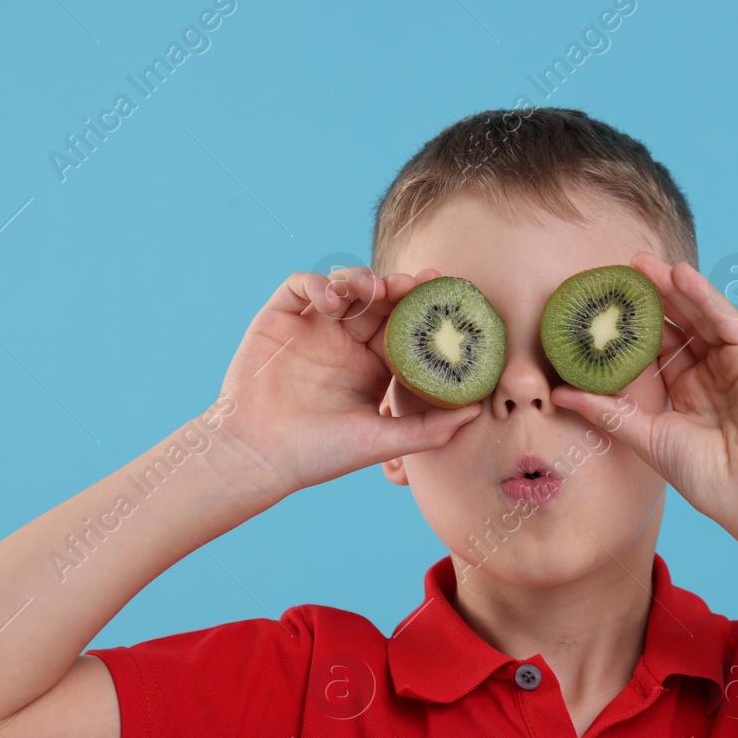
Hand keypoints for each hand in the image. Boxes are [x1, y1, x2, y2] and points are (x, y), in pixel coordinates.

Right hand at [213, 266, 480, 499]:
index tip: (448, 297)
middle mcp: (346, 342)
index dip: (426, 309)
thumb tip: (477, 412)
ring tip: (375, 291)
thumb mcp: (382, 442)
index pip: (407, 326)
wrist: (260, 457)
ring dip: (364, 279)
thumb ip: (429, 428)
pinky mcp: (280, 317)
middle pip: (380, 300)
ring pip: (346, 285)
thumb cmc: (320, 455)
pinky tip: (332, 302)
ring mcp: (313, 327)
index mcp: (374, 365)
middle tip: (419, 282)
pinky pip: (301, 284)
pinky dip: (319, 283)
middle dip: (402, 286)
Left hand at [549, 252, 737, 531]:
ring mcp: (734, 363)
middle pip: (678, 325)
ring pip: (700, 316)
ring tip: (644, 264)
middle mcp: (710, 373)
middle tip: (622, 270)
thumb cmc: (705, 475)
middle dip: (651, 297)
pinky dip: (705, 296)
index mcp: (686, 391)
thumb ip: (606, 411)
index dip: (632, 326)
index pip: (656, 348)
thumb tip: (559, 394)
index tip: (604, 304)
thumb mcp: (645, 436)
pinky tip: (682, 276)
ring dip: (674, 288)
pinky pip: (726, 320)